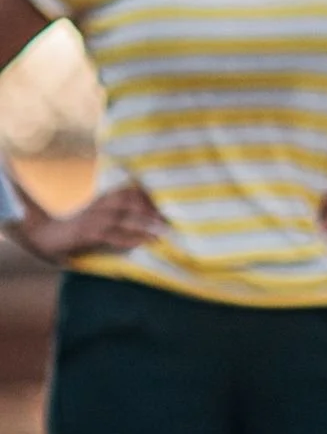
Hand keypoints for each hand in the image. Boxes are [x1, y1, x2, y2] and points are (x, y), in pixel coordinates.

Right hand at [16, 183, 166, 261]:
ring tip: (165, 230)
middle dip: (151, 208)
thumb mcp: (100, 217)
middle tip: (173, 217)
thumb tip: (150, 220)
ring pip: (123, 216)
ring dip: (146, 223)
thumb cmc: (79, 228)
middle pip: (128, 200)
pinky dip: (131, 238)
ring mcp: (93, 219)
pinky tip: (146, 242)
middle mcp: (99, 206)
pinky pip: (112, 235)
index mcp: (103, 200)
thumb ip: (119, 216)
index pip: (128, 191)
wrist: (46, 235)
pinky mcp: (87, 234)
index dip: (148, 195)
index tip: (170, 202)